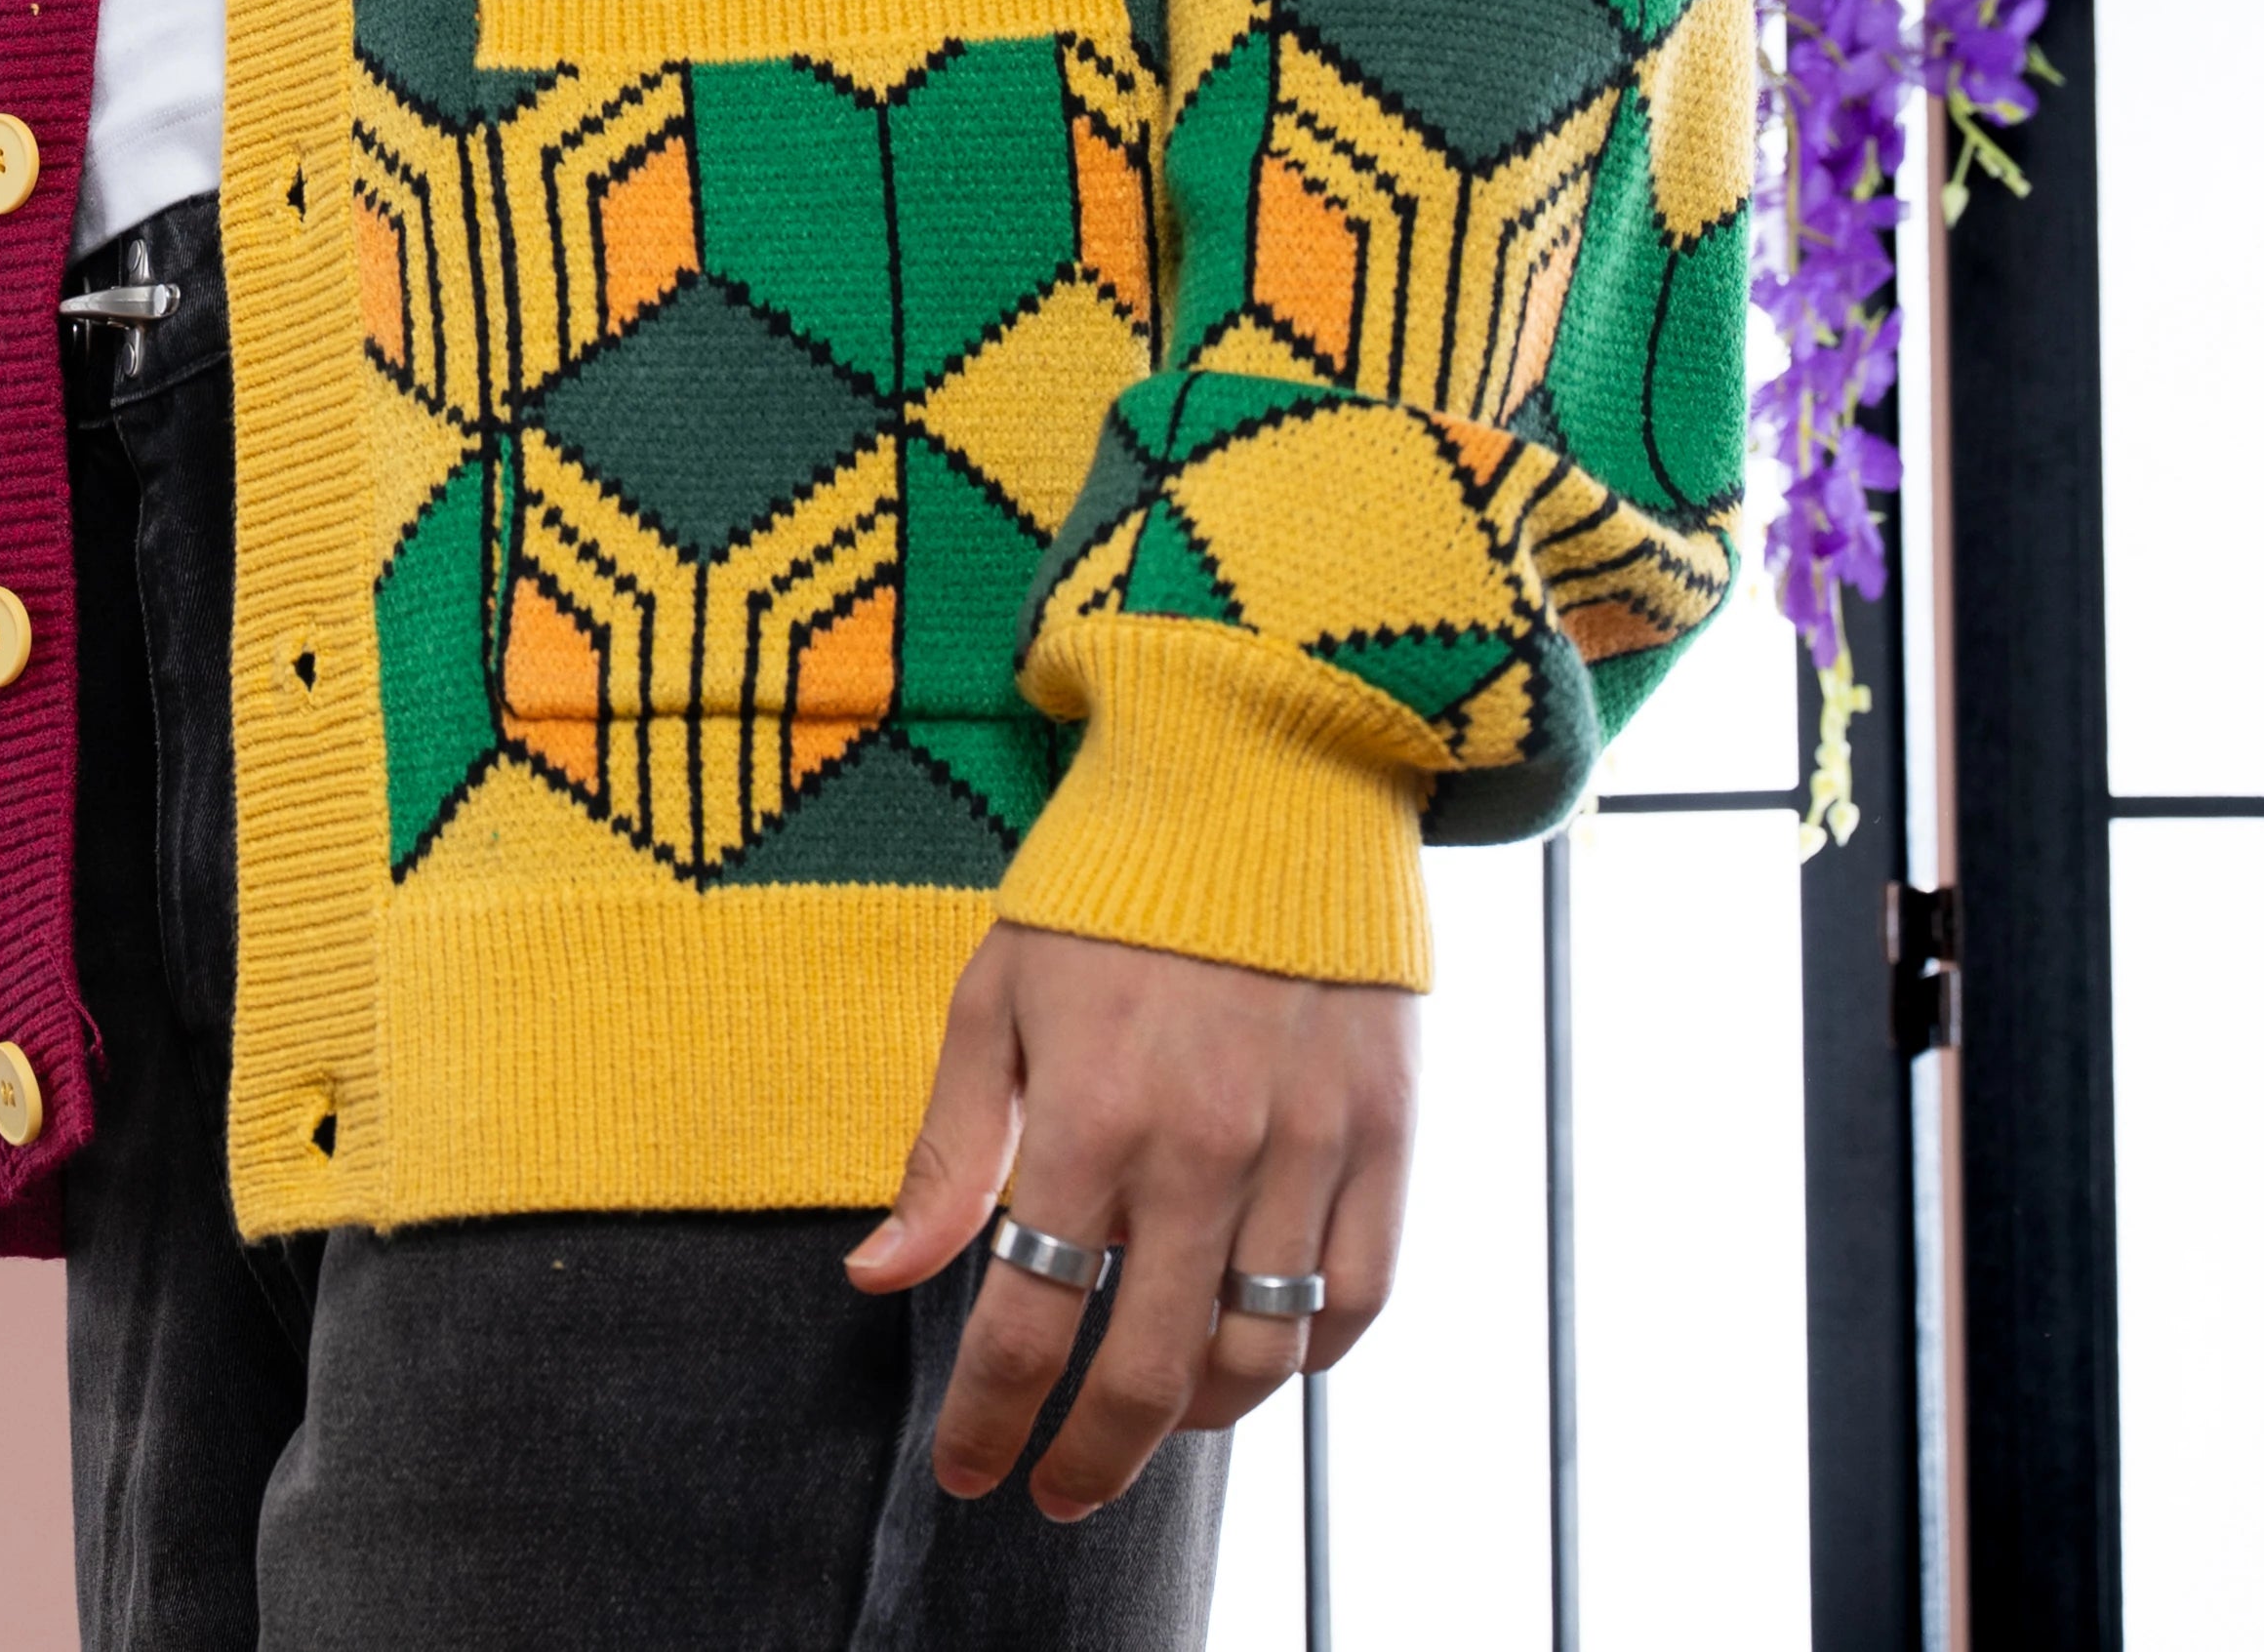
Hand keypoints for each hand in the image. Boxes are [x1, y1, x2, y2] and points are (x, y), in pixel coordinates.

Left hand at [846, 923, 1416, 1520]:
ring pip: (1258, 1358)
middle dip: (1090, 1458)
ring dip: (1197, 1421)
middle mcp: (1204, 1150)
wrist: (1261, 770)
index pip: (1027, 1327)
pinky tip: (1260, 1355)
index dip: (989, 1424)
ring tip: (1152, 1423)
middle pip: (1147, 1375)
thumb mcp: (995, 994)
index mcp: (1090, 1116)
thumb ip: (947, 1151)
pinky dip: (1309, 1357)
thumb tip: (877, 1281)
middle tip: (1057, 1492)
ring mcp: (1306, 1147)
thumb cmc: (1107, 883)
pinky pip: (1358, 1298)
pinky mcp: (1386, 1133)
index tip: (969, 1476)